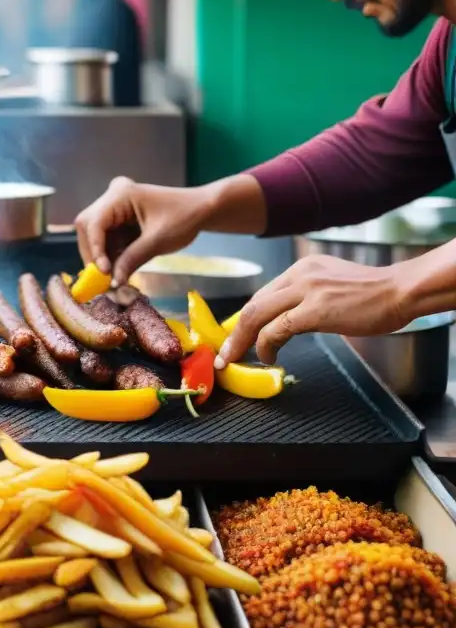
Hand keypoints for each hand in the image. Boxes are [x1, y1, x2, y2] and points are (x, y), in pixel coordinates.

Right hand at [74, 177, 209, 282]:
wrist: (201, 210)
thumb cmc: (184, 218)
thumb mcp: (158, 241)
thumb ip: (132, 260)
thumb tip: (112, 282)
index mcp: (121, 195)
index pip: (94, 223)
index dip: (95, 249)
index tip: (102, 273)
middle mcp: (112, 198)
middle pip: (88, 228)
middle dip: (94, 254)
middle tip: (102, 280)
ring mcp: (114, 208)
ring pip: (94, 236)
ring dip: (101, 258)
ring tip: (112, 278)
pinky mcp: (119, 220)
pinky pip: (106, 240)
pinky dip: (110, 256)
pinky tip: (118, 270)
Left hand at [216, 255, 410, 367]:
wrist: (401, 291)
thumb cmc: (373, 294)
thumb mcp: (331, 285)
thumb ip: (307, 296)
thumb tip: (287, 319)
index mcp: (302, 267)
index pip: (263, 294)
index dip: (245, 318)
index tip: (236, 336)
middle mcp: (300, 274)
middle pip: (254, 304)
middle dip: (235, 332)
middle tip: (226, 353)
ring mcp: (307, 290)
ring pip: (258, 315)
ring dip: (243, 341)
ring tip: (238, 359)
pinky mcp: (315, 309)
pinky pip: (277, 329)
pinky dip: (266, 345)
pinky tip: (269, 357)